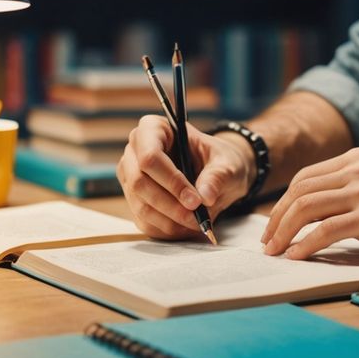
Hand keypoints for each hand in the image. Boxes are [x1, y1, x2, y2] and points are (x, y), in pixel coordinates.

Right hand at [117, 115, 253, 238]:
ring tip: (197, 223)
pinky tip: (187, 227)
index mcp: (154, 129)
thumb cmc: (219, 159)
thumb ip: (218, 176)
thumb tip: (205, 196)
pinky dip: (167, 229)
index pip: (150, 156)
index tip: (195, 200)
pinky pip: (145, 222)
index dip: (171, 180)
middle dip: (171, 204)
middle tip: (198, 217)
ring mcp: (131, 178)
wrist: (217, 172)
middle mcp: (134, 152)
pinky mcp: (135, 201)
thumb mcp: (227, 163)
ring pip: (141, 206)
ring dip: (170, 220)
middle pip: (140, 183)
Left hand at [260, 147, 358, 258]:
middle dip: (277, 218)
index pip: (307, 177)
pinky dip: (305, 245)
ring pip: (307, 208)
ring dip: (284, 232)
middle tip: (268, 242)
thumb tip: (326, 211)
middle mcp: (358, 169)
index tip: (276, 224)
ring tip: (275, 252)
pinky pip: (326, 230)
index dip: (285, 201)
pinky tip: (297, 257)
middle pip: (301, 190)